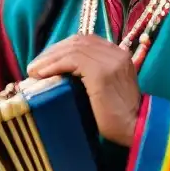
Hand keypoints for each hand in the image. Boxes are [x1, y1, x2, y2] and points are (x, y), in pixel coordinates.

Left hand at [26, 34, 141, 146]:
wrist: (136, 129)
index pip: (84, 41)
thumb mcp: (103, 88)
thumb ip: (89, 75)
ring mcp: (111, 60)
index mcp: (118, 53)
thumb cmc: (117, 116)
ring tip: (33, 71)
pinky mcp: (102, 72)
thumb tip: (57, 72)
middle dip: (52, 51)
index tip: (44, 61)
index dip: (61, 48)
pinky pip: (72, 60)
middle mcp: (116, 52)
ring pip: (72, 49)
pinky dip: (54, 65)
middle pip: (77, 41)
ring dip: (49, 58)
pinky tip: (43, 74)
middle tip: (35, 66)